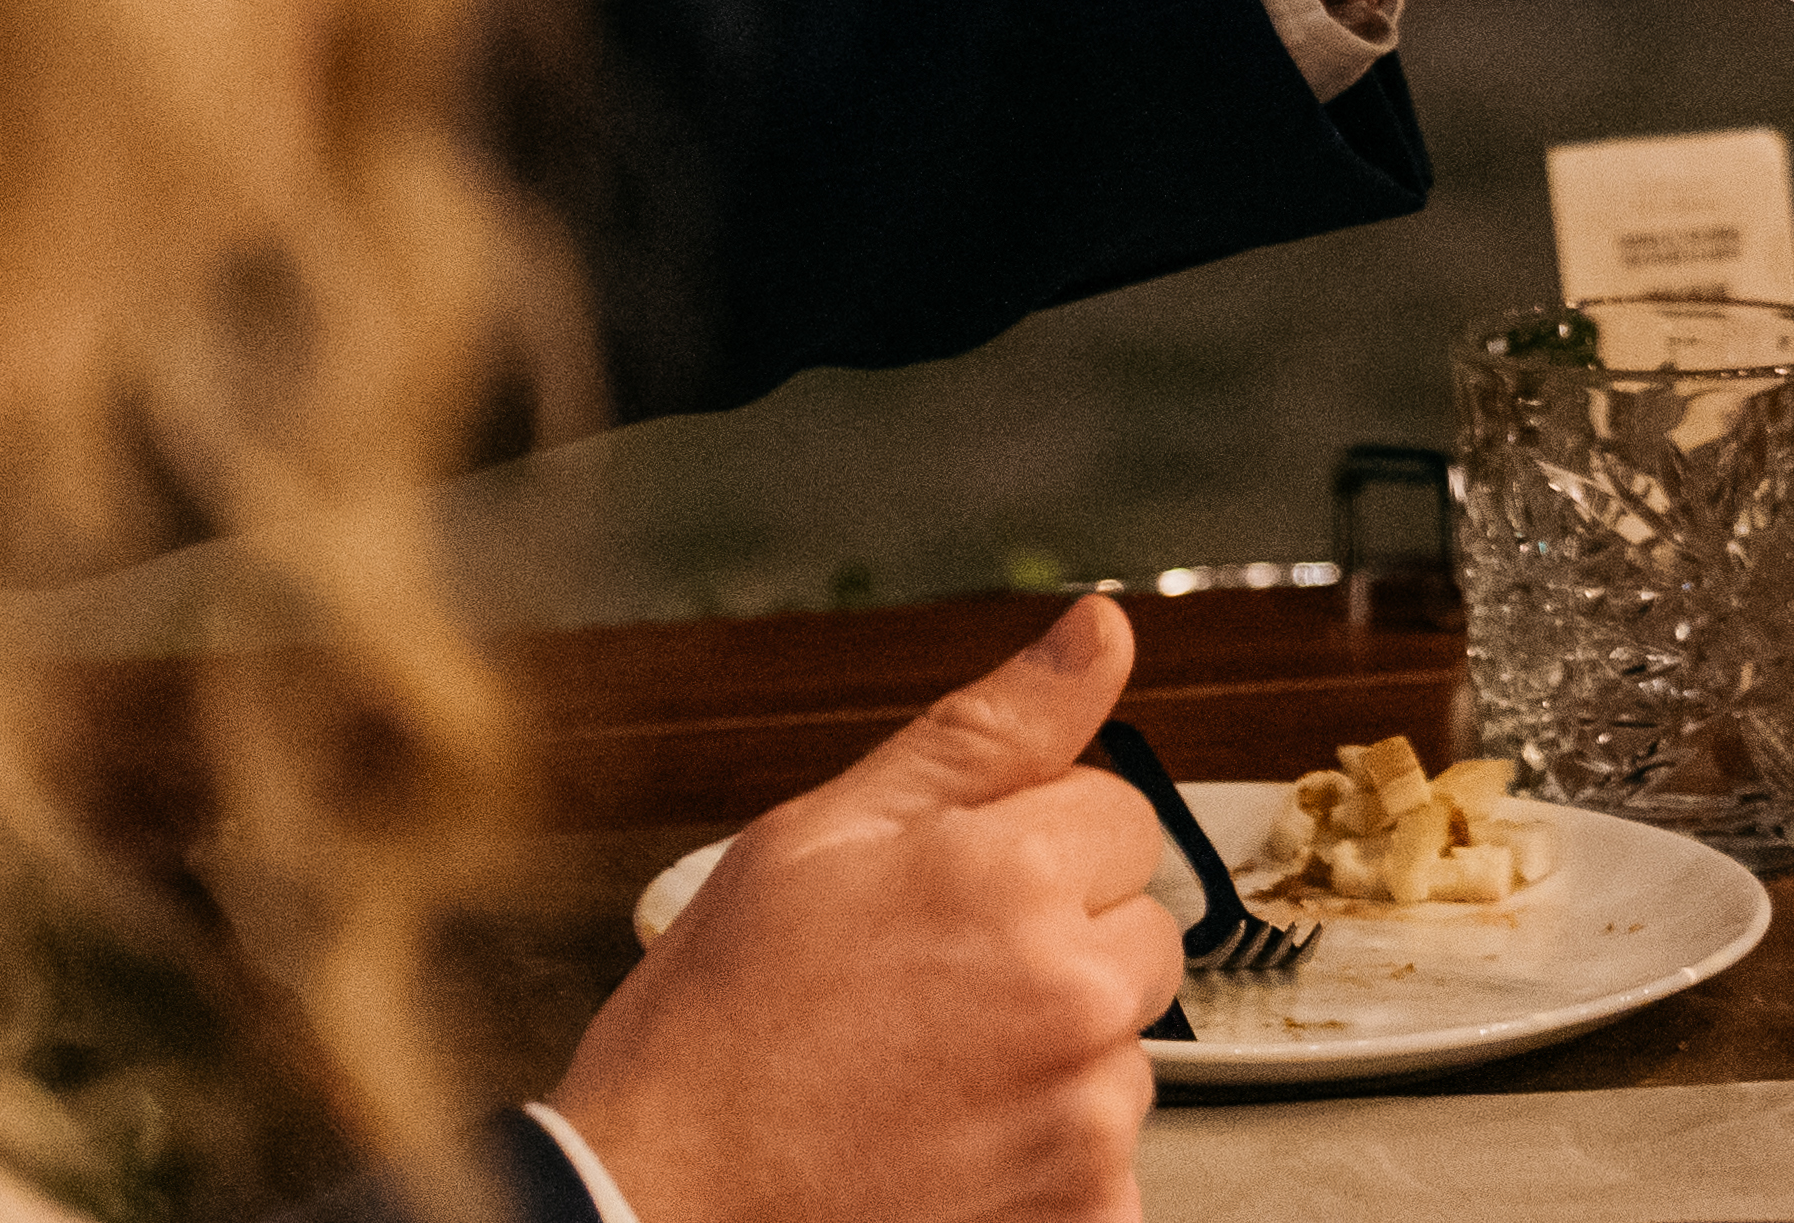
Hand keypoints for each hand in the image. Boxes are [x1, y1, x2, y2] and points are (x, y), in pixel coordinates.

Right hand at [553, 591, 1171, 1222]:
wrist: (654, 1214)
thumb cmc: (714, 1039)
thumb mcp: (820, 837)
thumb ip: (985, 729)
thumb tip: (1100, 630)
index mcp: (1014, 878)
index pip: (1120, 816)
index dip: (1030, 848)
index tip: (953, 900)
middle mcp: (1071, 996)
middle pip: (1138, 933)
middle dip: (1058, 949)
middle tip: (929, 996)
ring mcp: (1085, 1122)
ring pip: (1122, 1051)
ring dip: (1053, 1062)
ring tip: (922, 1085)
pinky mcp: (1086, 1218)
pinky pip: (1109, 1165)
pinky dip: (1047, 1164)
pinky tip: (948, 1157)